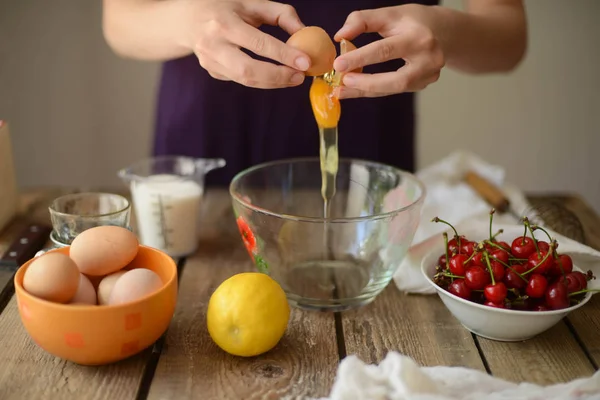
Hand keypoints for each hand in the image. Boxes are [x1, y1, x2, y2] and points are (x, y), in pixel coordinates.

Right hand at [187, 0, 311, 87]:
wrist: (186, 20)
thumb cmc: (225, 8)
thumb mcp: (251, 2)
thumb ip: (281, 14)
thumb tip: (304, 32)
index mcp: (224, 22)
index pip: (258, 43)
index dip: (284, 54)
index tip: (305, 62)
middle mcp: (213, 44)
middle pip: (249, 70)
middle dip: (278, 77)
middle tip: (299, 77)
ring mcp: (210, 61)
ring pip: (245, 80)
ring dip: (273, 83)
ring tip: (292, 78)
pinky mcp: (212, 72)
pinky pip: (241, 79)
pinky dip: (260, 79)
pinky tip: (272, 74)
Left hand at [332, 5, 444, 98]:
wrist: (444, 32)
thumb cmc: (413, 21)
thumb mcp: (389, 14)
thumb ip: (362, 20)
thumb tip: (340, 36)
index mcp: (419, 37)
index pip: (386, 50)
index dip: (360, 58)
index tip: (338, 64)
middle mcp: (428, 59)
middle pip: (396, 79)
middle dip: (366, 83)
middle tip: (343, 81)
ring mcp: (428, 75)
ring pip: (394, 89)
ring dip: (366, 90)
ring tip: (342, 90)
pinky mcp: (423, 85)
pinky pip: (393, 90)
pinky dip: (374, 90)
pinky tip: (355, 89)